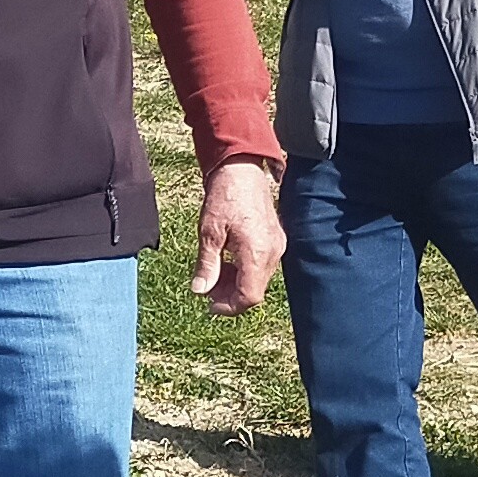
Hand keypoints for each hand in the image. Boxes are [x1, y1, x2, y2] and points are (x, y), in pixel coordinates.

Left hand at [192, 159, 282, 314]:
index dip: (229, 307)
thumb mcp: (209, 233)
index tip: (209, 305)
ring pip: (258, 279)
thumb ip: (207, 265)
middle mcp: (273, 252)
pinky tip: (227, 261)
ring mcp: (277, 245)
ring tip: (213, 273)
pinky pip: (262, 265)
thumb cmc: (224, 197)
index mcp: (257, 252)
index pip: (249, 296)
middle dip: (230, 295)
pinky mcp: (276, 239)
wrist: (242, 169)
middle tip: (206, 288)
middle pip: (255, 291)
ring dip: (236, 283)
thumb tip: (200, 291)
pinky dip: (244, 270)